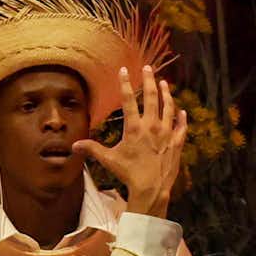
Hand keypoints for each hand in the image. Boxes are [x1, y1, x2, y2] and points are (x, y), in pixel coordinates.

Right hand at [74, 65, 187, 217]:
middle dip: (149, 80)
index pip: (128, 100)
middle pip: (151, 97)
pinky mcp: (177, 142)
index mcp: (134, 128)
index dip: (125, 83)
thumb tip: (74, 146)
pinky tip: (181, 111)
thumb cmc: (129, 174)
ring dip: (166, 93)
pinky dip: (181, 118)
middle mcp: (152, 126)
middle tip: (148, 68)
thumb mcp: (109, 160)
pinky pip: (181, 126)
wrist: (152, 188)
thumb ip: (93, 149)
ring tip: (164, 83)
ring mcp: (167, 133)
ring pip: (168, 107)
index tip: (124, 70)